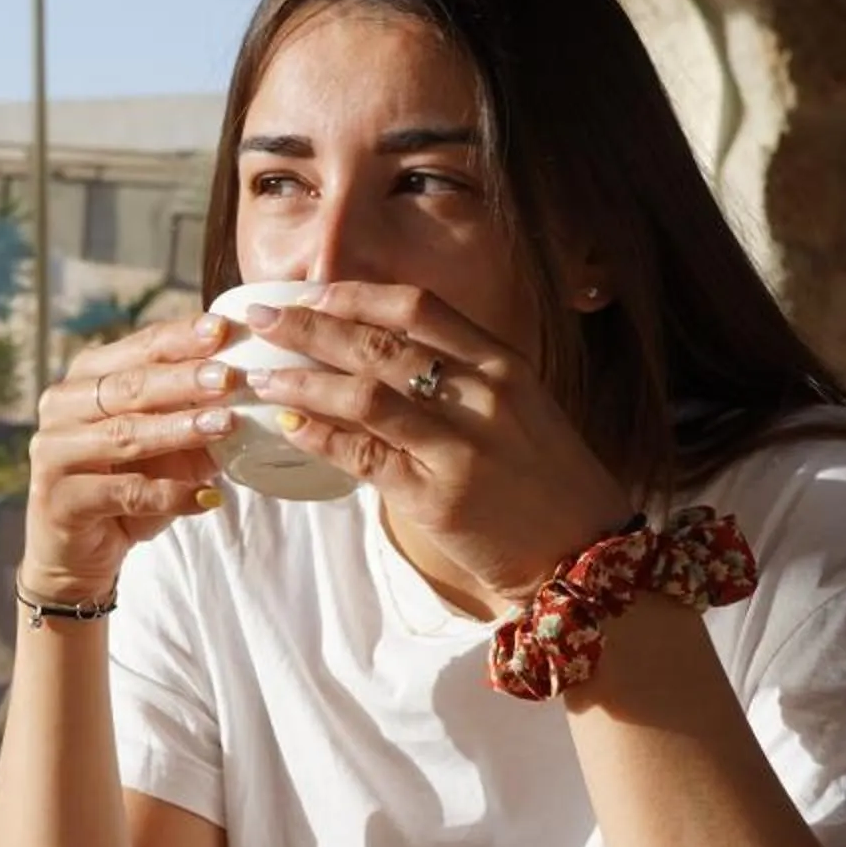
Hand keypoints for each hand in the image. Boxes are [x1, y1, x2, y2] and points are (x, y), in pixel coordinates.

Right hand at [23, 314, 240, 603]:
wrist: (78, 556)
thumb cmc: (124, 487)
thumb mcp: (164, 445)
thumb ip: (195, 415)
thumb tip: (254, 388)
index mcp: (86, 379)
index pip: (138, 348)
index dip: (180, 338)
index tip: (222, 329)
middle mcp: (62, 407)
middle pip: (128, 387)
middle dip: (183, 380)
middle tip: (229, 377)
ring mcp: (55, 453)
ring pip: (124, 435)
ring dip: (178, 431)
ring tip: (225, 426)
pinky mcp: (61, 500)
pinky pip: (124, 493)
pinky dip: (170, 496)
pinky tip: (206, 497)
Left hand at [241, 283, 632, 610]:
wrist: (583, 554)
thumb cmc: (547, 483)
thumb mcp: (520, 410)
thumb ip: (464, 379)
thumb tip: (385, 355)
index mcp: (503, 365)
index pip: (419, 308)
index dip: (357, 295)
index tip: (313, 293)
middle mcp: (483, 396)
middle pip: (380, 344)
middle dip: (310, 327)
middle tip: (262, 320)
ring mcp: (460, 447)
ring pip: (364, 396)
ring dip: (303, 382)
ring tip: (262, 377)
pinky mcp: (437, 498)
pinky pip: (363, 457)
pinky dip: (319, 437)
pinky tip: (288, 427)